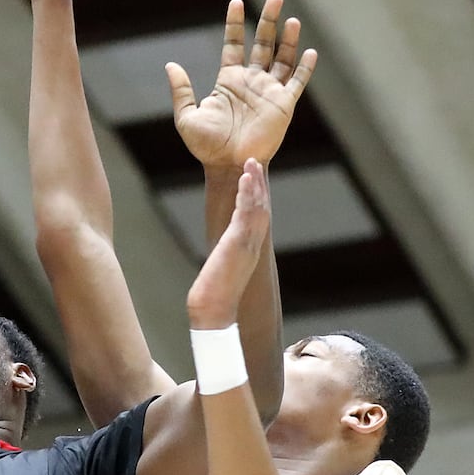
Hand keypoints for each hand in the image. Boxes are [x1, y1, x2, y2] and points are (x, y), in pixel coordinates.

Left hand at [167, 0, 315, 169]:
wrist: (227, 166)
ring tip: (291, 18)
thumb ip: (181, 91)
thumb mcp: (187, 117)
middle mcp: (251, 82)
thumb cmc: (205, 146)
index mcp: (228, 80)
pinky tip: (310, 52)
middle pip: (262, 43)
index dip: (235, 23)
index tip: (236, 2)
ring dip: (288, 39)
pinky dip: (303, 68)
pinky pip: (296, 82)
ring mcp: (269, 92)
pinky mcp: (283, 105)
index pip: (233, 44)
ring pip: (282, 58)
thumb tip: (170, 65)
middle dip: (268, 20)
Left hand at [186, 158, 270, 328]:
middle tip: (255, 162)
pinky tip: (245, 178)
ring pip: (257, 207)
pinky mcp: (238, 243)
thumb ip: (223, 263)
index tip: (253, 180)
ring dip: (254, 183)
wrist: (213, 313)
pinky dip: (247, 193)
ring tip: (251, 162)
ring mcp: (248, 244)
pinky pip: (246, 213)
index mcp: (249, 251)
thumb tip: (217, 262)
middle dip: (258, 185)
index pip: (256, 219)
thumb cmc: (213, 298)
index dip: (257, 197)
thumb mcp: (220, 274)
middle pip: (261, 208)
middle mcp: (252, 246)